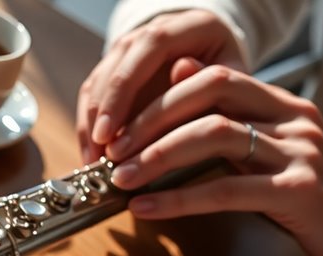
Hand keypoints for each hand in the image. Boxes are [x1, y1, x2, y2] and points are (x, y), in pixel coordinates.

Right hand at [77, 9, 244, 163]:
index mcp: (187, 26)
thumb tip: (180, 76)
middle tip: (100, 152)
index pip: (148, 47)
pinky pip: (93, 96)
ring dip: (91, 123)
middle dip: (103, 112)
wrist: (216, 61)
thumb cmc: (228, 77)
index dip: (124, 89)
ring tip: (94, 162)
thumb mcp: (232, 78)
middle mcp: (150, 32)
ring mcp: (128, 50)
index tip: (111, 130)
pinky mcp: (115, 70)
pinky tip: (93, 155)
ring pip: (98, 82)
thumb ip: (211, 79)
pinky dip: (89, 126)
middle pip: (116, 66)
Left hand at [112, 59, 322, 255]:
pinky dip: (180, 199)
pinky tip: (148, 209)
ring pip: (214, 135)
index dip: (159, 97)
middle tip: (110, 150)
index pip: (212, 78)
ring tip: (120, 179)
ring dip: (157, 155)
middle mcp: (294, 120)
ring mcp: (301, 154)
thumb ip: (239, 130)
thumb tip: (185, 92)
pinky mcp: (302, 194)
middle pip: (207, 94)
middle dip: (149, 119)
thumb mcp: (281, 160)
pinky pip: (228, 190)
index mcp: (286, 107)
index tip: (121, 127)